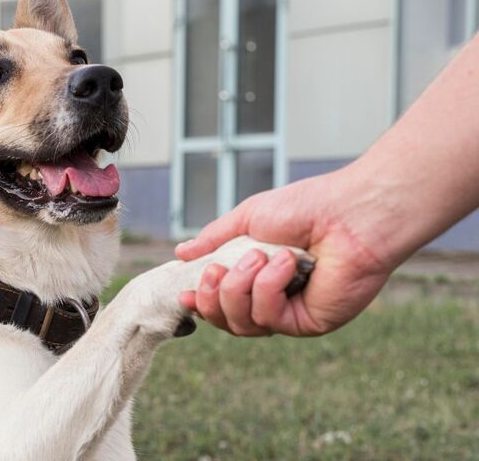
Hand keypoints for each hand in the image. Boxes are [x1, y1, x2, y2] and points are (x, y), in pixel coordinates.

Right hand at [175, 169, 396, 336]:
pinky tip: (285, 263)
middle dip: (213, 297)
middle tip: (217, 269)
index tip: (185, 294)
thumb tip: (181, 253)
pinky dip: (268, 288)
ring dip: (240, 288)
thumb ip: (214, 239)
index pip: (221, 303)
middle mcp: (274, 299)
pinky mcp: (309, 322)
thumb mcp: (247, 218)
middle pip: (226, 321)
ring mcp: (291, 313)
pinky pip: (269, 319)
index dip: (201, 303)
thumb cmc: (308, 207)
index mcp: (257, 275)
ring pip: (242, 324)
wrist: (351, 211)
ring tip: (260, 255)